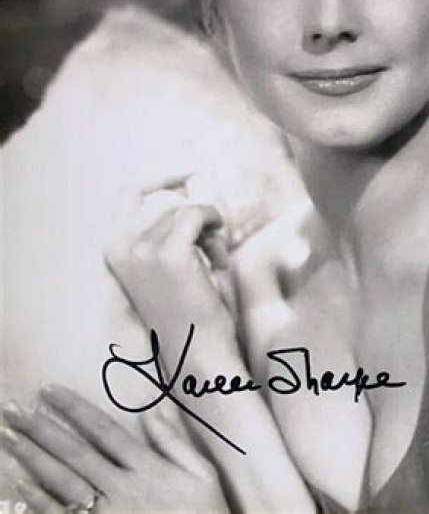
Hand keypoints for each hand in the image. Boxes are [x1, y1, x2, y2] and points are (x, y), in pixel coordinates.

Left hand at [1, 386, 228, 513]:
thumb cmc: (206, 513)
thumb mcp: (203, 472)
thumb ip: (176, 440)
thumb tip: (156, 405)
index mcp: (147, 467)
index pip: (103, 431)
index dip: (74, 410)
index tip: (50, 391)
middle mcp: (121, 489)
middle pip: (74, 454)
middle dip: (42, 430)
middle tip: (14, 410)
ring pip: (62, 483)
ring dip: (33, 459)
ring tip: (10, 438)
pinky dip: (39, 501)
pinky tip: (20, 483)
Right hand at [105, 184, 237, 356]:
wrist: (198, 352)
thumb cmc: (190, 308)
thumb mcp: (167, 260)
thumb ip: (169, 225)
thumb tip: (194, 180)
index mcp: (112, 248)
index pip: (130, 191)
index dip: (162, 176)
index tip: (190, 171)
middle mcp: (120, 247)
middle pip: (169, 202)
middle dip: (196, 217)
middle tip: (212, 247)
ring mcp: (142, 250)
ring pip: (187, 208)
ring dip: (209, 230)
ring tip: (213, 262)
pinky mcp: (170, 254)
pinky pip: (199, 212)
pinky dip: (215, 225)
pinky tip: (219, 258)